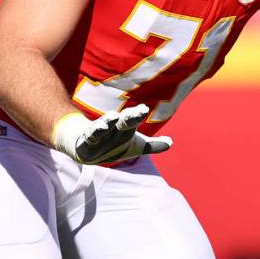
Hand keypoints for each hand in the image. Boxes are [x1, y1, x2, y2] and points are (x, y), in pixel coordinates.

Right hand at [52, 104, 172, 164]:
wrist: (87, 149)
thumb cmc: (115, 144)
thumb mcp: (135, 147)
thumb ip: (152, 145)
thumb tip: (171, 143)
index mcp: (125, 128)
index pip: (133, 119)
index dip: (137, 114)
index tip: (144, 109)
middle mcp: (114, 128)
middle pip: (123, 121)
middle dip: (131, 116)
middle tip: (140, 111)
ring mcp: (100, 133)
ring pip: (106, 125)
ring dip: (109, 120)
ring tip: (114, 116)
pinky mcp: (88, 141)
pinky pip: (92, 135)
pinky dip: (95, 131)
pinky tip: (100, 128)